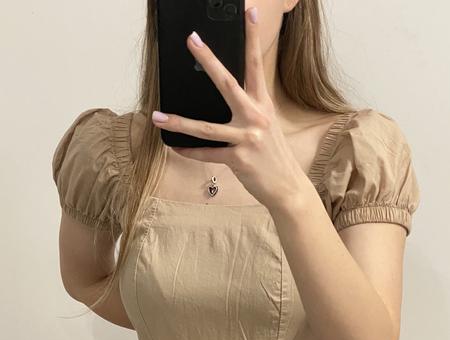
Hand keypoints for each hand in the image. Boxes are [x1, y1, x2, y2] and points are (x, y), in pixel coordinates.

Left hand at [151, 6, 306, 210]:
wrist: (288, 187)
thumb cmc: (273, 156)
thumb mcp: (266, 127)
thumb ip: (248, 110)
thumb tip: (224, 98)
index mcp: (263, 104)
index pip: (256, 64)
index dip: (253, 37)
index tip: (248, 12)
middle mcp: (256, 117)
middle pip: (228, 83)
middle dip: (208, 60)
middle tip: (192, 40)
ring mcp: (247, 138)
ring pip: (206, 127)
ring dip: (178, 122)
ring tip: (157, 115)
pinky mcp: (239, 160)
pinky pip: (207, 153)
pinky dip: (189, 151)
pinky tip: (174, 147)